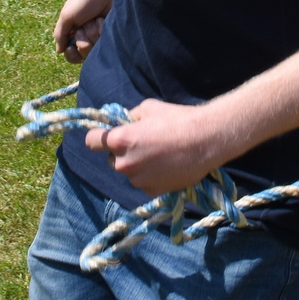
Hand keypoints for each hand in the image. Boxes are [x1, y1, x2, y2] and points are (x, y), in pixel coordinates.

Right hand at [53, 0, 111, 62]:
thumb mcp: (67, 15)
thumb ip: (60, 34)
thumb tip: (59, 51)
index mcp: (74, 33)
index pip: (71, 55)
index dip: (71, 54)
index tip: (71, 47)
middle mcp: (87, 37)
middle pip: (84, 54)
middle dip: (83, 39)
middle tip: (84, 25)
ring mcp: (101, 36)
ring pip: (95, 50)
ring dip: (92, 32)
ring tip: (95, 19)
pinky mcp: (112, 35)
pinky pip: (107, 43)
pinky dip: (102, 31)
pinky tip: (104, 20)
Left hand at [81, 99, 235, 194]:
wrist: (206, 140)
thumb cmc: (178, 119)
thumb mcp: (148, 108)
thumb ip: (130, 118)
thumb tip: (123, 123)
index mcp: (120, 140)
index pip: (91, 142)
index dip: (98, 137)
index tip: (108, 135)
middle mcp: (124, 163)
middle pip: (111, 159)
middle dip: (123, 153)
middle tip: (144, 144)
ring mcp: (138, 180)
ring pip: (129, 172)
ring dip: (138, 166)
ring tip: (160, 155)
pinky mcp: (152, 191)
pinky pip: (144, 182)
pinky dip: (151, 176)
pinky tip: (167, 166)